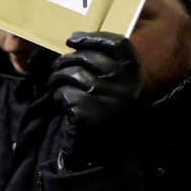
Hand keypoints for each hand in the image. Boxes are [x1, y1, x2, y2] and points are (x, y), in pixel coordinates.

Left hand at [49, 32, 143, 167]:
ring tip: (55, 86)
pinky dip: (56, 96)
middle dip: (65, 60)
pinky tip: (60, 104)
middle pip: (87, 56)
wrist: (107, 153)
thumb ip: (109, 66)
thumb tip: (77, 40)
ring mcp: (108, 99)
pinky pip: (63, 93)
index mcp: (135, 76)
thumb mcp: (119, 88)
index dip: (93, 37)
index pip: (118, 44)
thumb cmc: (107, 113)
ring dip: (56, 78)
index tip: (73, 39)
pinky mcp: (88, 112)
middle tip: (57, 69)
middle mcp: (125, 85)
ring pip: (71, 73)